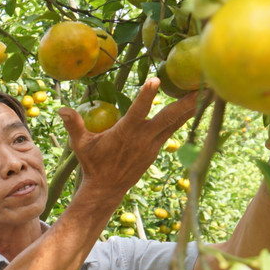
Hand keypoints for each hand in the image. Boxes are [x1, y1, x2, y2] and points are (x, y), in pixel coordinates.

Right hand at [56, 79, 199, 204]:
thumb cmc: (92, 163)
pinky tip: (195, 107)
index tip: (155, 80)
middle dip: (188, 101)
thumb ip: (74, 124)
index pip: (137, 111)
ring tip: (209, 91)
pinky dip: (184, 117)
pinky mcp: (156, 149)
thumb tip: (60, 109)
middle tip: (204, 85)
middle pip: (170, 117)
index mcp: (125, 133)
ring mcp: (153, 145)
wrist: (107, 189)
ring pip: (176, 122)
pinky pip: (173, 130)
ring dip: (193, 107)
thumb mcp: (80, 145)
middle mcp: (143, 138)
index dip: (146, 96)